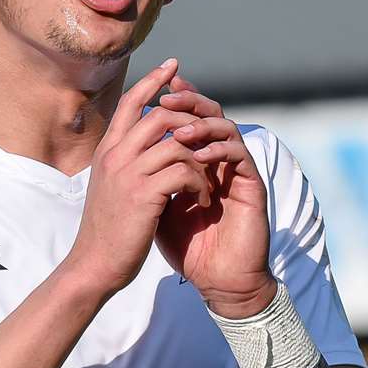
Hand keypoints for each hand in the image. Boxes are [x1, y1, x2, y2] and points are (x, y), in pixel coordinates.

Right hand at [62, 58, 212, 298]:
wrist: (94, 264)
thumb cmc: (107, 230)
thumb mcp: (111, 186)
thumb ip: (125, 162)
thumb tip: (147, 145)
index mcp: (107, 151)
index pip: (130, 103)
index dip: (152, 81)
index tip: (172, 65)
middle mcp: (115, 156)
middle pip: (158, 114)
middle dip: (189, 119)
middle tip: (208, 134)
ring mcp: (129, 173)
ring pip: (176, 142)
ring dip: (199, 158)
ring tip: (206, 180)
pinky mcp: (145, 194)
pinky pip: (185, 171)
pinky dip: (200, 183)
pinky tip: (202, 199)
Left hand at [153, 74, 274, 318]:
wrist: (215, 279)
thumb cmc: (186, 246)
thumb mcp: (156, 205)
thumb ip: (145, 177)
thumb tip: (116, 151)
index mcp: (196, 161)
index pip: (187, 118)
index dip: (173, 100)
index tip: (153, 88)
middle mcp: (218, 160)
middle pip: (209, 113)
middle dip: (188, 101)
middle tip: (168, 97)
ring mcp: (236, 171)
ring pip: (227, 128)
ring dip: (202, 125)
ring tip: (180, 133)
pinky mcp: (252, 187)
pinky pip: (240, 156)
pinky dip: (219, 151)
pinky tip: (200, 156)